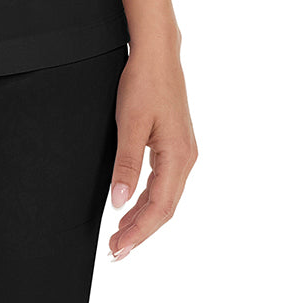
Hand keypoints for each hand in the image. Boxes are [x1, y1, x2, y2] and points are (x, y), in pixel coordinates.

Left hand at [107, 43, 196, 259]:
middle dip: (140, 231)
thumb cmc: (145, 82)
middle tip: (116, 250)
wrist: (157, 53)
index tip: (119, 247)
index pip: (159, 207)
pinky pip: (163, 181)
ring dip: (143, 216)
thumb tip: (120, 203)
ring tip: (121, 234)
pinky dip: (147, 197)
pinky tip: (133, 204)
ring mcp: (183, 152)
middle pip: (164, 207)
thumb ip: (126, 165)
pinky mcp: (175, 144)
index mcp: (178, 156)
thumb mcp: (130, 124)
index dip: (139, 231)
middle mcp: (186, 158)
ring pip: (164, 196)